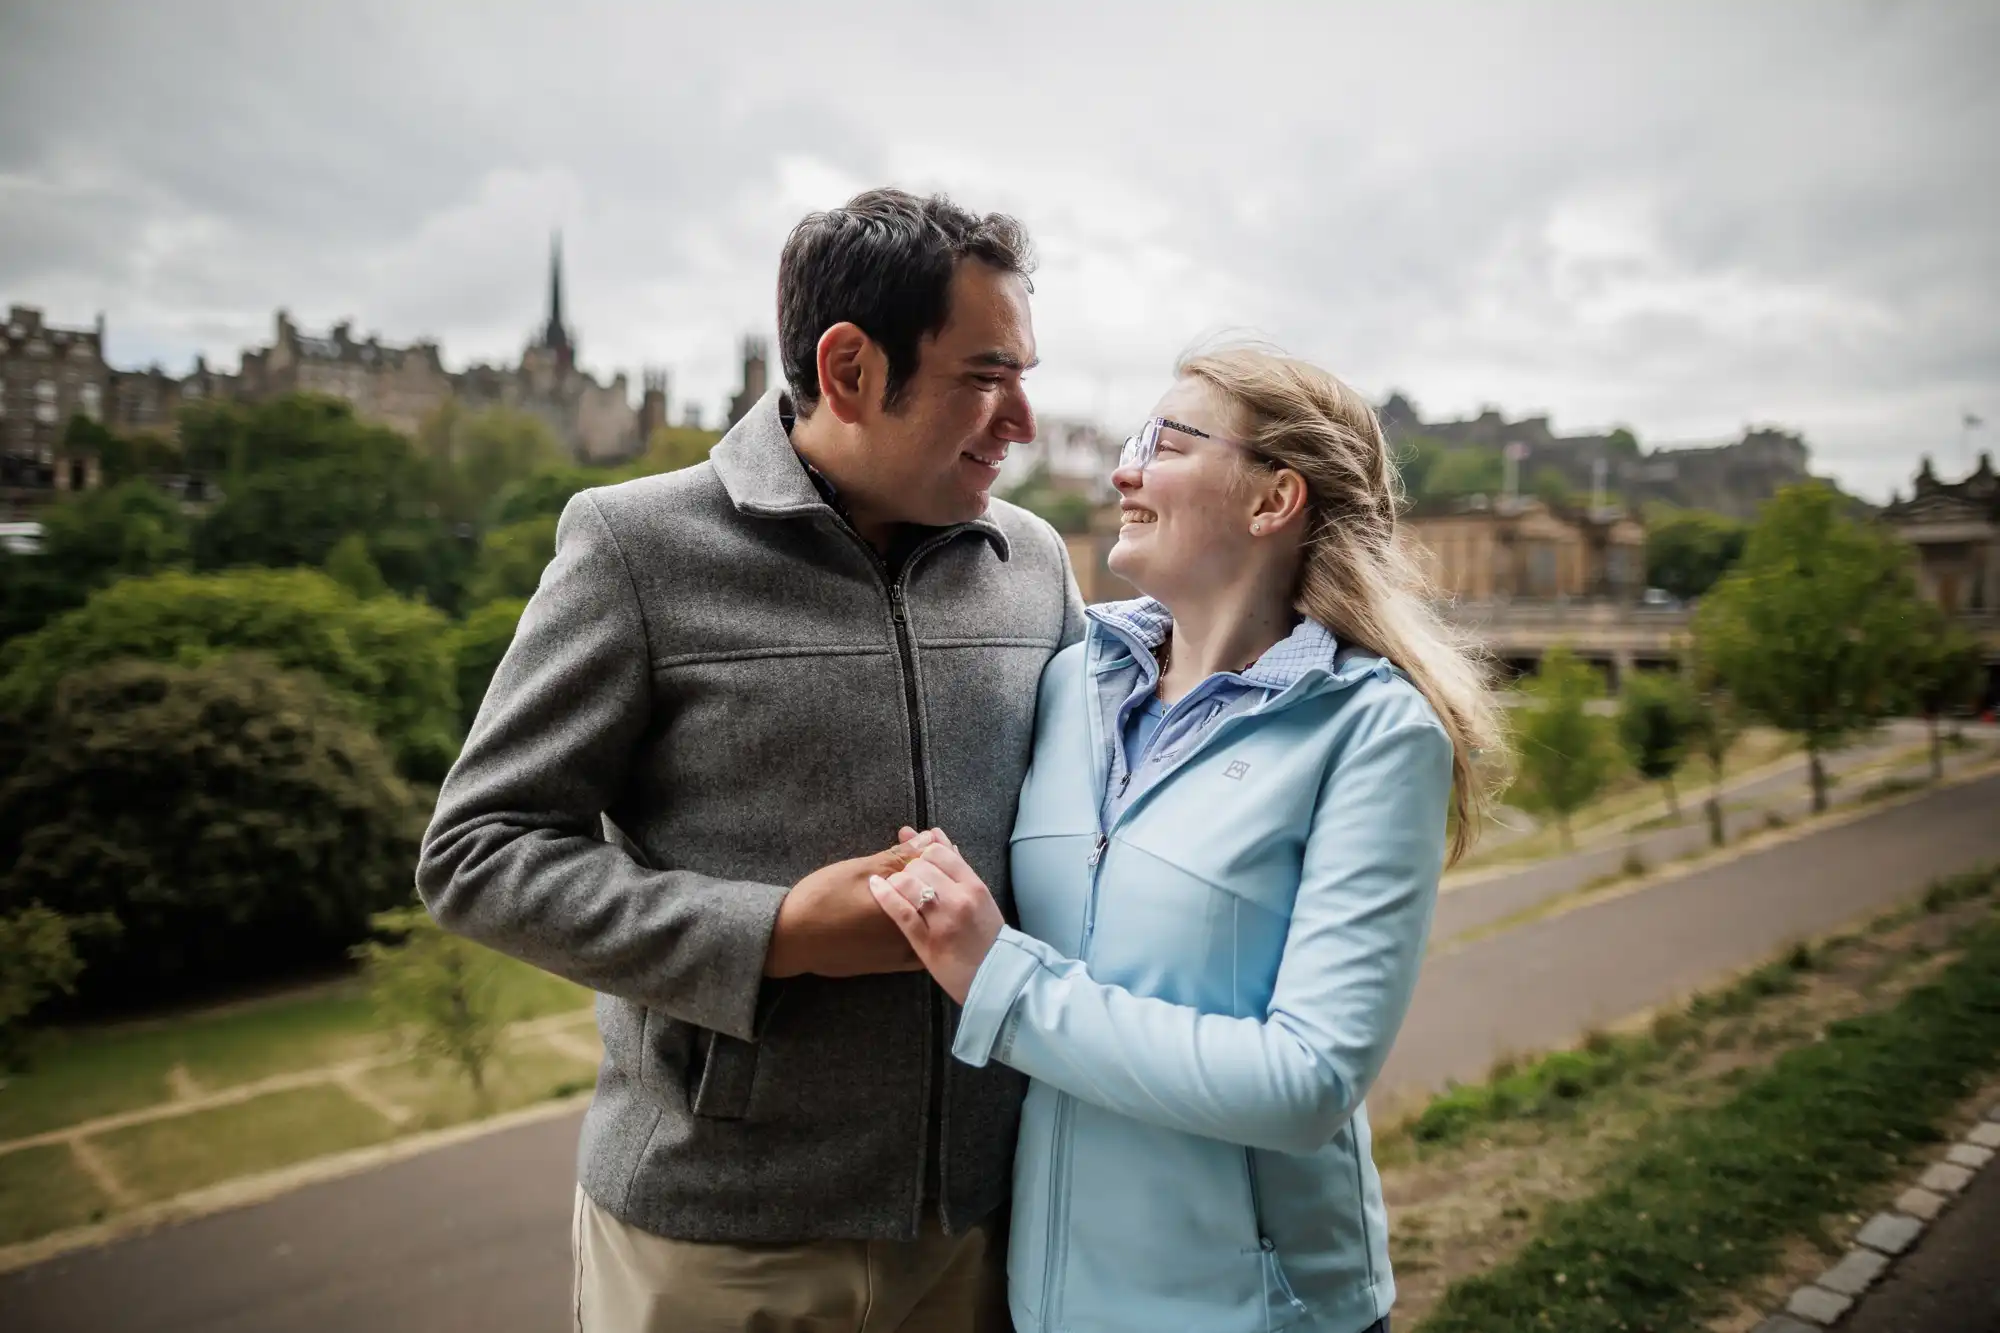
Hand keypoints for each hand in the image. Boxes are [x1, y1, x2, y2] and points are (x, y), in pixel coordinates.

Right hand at [765, 844, 925, 977]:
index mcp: (906, 906)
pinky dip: (924, 922)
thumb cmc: (822, 899)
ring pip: (932, 920)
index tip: (935, 837)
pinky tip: (917, 908)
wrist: (792, 939)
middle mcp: (912, 933)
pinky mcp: (893, 965)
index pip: (936, 875)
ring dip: (931, 895)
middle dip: (938, 872)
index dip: (939, 851)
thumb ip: (900, 856)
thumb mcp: (861, 869)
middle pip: (938, 898)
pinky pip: (921, 942)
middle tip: (931, 850)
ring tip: (923, 875)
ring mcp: (904, 952)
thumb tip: (930, 838)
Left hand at [869, 828, 1004, 1004]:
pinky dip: (885, 895)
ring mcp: (942, 920)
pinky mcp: (925, 941)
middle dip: (908, 868)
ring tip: (893, 886)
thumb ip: (957, 866)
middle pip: (920, 866)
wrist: (993, 976)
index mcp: (974, 886)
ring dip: (896, 881)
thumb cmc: (985, 935)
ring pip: (908, 884)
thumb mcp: (979, 896)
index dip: (923, 853)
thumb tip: (935, 834)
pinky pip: (900, 911)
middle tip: (906, 879)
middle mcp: (959, 899)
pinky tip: (876, 887)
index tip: (918, 862)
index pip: (940, 853)